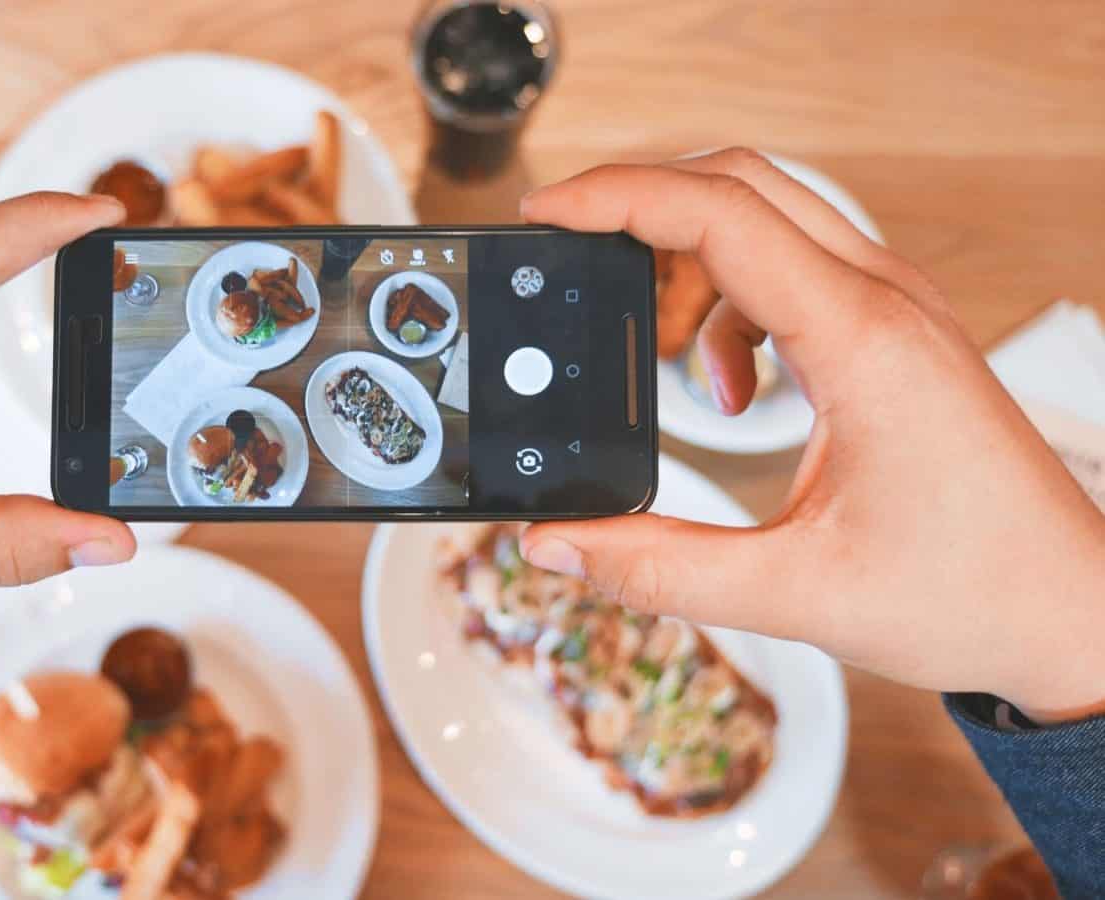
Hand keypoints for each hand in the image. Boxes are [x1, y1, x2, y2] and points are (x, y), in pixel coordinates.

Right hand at [519, 149, 1104, 722]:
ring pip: (766, 219)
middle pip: (740, 185)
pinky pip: (792, 269)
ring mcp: (896, 309)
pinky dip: (731, 306)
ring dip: (688, 262)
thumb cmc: (971, 593)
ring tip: (655, 352)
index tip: (547, 214)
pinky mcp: (895, 333)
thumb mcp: (794, 592)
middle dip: (641, 208)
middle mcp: (884, 302)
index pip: (721, 215)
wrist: (1070, 612)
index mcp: (861, 342)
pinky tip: (731, 389)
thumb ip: (660, 569)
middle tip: (573, 257)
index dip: (618, 198)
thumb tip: (557, 542)